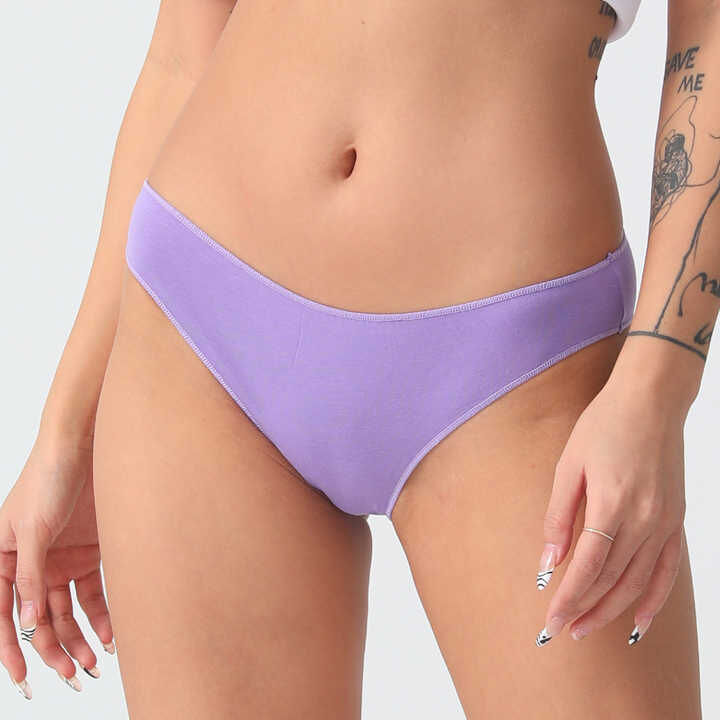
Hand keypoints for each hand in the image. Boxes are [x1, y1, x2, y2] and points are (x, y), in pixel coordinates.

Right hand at [0, 436, 113, 698]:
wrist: (86, 447)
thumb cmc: (48, 479)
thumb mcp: (34, 529)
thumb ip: (29, 575)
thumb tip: (24, 623)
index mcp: (4, 561)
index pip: (3, 615)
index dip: (11, 648)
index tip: (23, 679)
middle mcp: (32, 566)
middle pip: (39, 618)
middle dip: (53, 650)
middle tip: (73, 676)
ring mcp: (61, 561)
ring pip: (67, 612)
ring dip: (79, 638)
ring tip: (95, 663)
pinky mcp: (89, 553)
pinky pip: (92, 593)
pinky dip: (101, 615)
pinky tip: (111, 634)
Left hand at [534, 368, 686, 646]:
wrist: (651, 401)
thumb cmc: (603, 426)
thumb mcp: (569, 466)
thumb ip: (559, 517)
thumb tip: (547, 562)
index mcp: (612, 505)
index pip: (588, 569)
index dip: (568, 598)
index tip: (550, 621)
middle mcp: (644, 521)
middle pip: (612, 581)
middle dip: (584, 610)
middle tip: (560, 630)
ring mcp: (665, 523)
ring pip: (638, 582)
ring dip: (612, 611)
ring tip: (587, 629)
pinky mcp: (675, 520)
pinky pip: (667, 570)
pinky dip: (653, 600)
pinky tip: (638, 621)